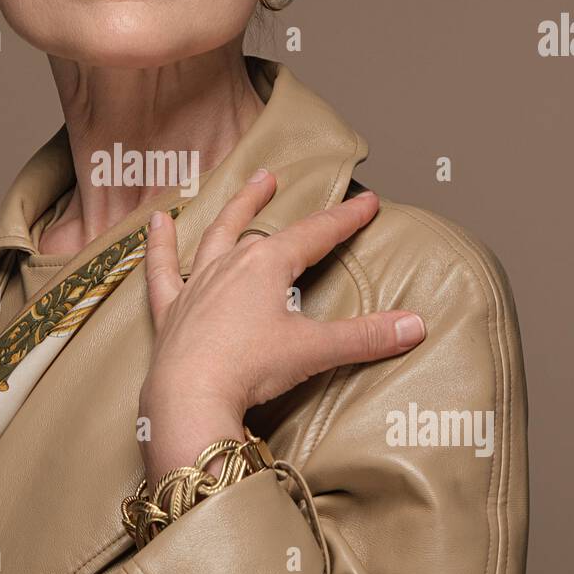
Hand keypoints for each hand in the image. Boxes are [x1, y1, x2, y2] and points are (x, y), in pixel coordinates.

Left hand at [138, 170, 425, 488]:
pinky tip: (157, 223)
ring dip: (229, 210)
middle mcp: (230, 265)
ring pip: (214, 236)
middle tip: (274, 177)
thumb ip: (366, 337)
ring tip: (239, 187)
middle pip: (260, 227)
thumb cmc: (249, 369)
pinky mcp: (171, 311)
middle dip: (270, 202)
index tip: (367, 201)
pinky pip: (162, 270)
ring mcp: (196, 285)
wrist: (189, 397)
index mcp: (267, 265)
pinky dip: (158, 246)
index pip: (316, 234)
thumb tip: (416, 325)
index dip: (345, 218)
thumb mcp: (315, 351)